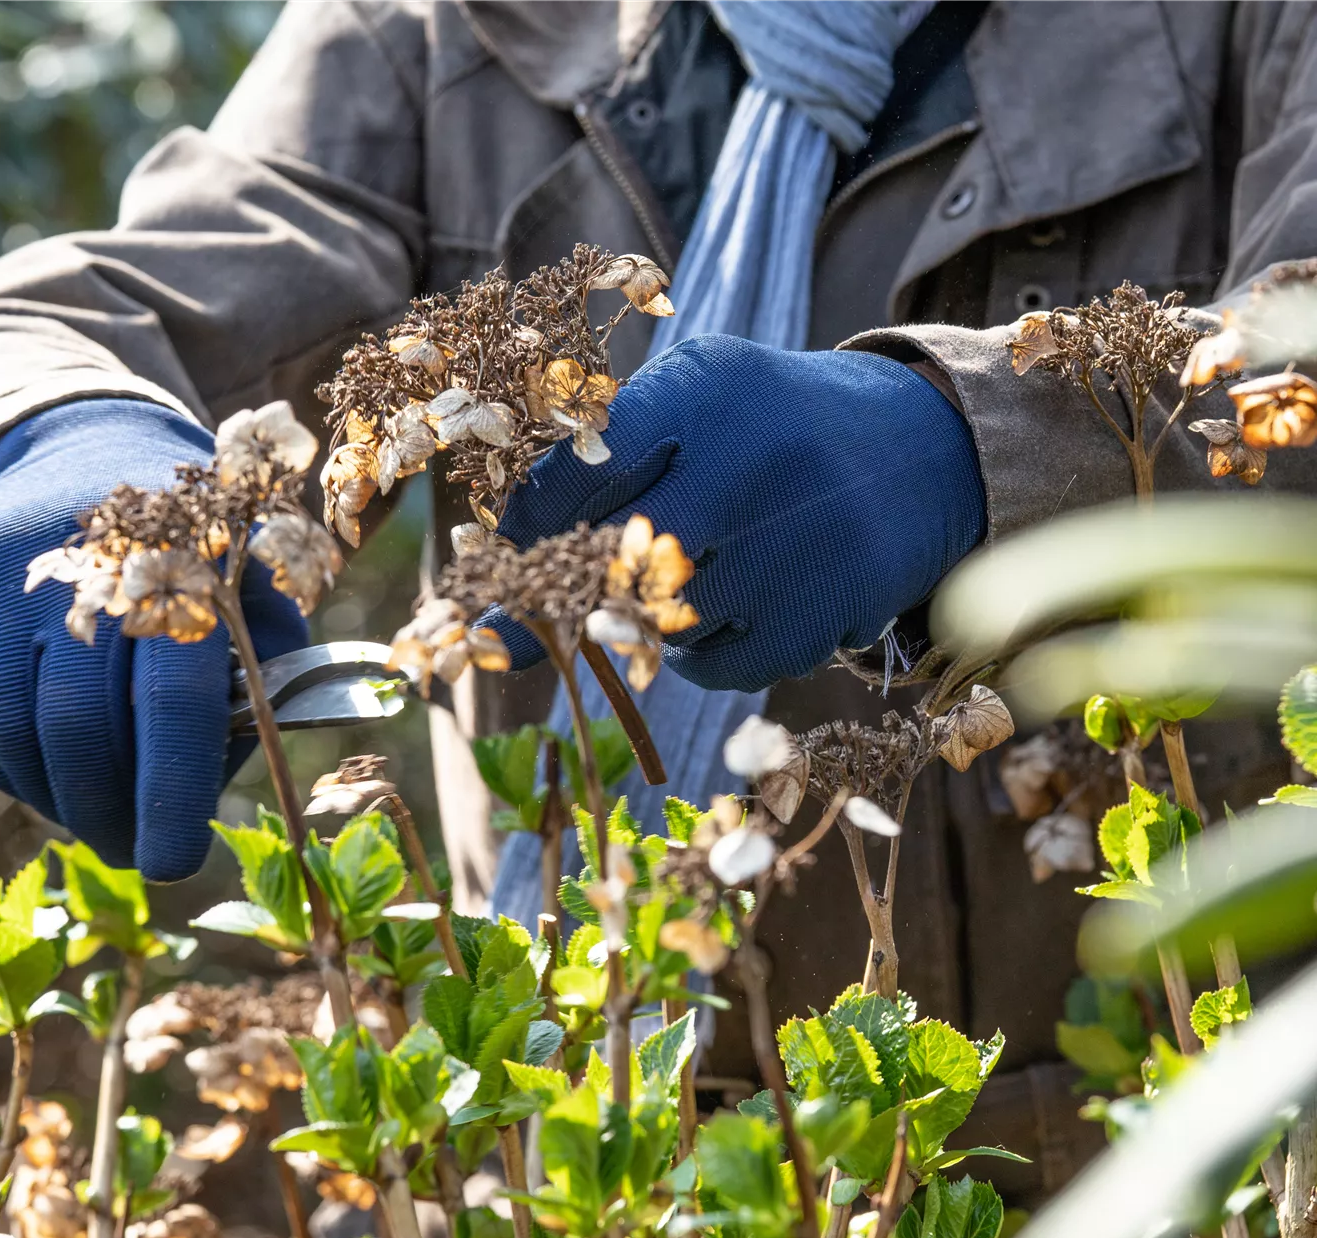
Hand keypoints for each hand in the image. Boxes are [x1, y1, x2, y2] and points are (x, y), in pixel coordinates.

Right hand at [0, 399, 307, 879]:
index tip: (175, 861)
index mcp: (180, 570)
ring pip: (15, 733)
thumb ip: (268, 683)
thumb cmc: (201, 553)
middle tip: (136, 850)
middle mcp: (84, 572)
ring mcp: (4, 584)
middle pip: (80, 729)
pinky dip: (8, 766)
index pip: (172, 697)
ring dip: (55, 798)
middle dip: (107, 810)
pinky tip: (49, 773)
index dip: (172, 788)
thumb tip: (219, 778)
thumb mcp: (261, 595)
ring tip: (98, 814)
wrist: (86, 457)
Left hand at [499, 335, 985, 691]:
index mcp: (708, 388)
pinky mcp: (822, 615)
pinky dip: (700, 652)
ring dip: (645, 618)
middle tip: (545, 610)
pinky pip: (713, 667)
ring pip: (659, 621)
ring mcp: (795, 545)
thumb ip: (609, 452)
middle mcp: (755, 460)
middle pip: (612, 558)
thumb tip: (506, 549)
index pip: (582, 466)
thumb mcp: (701, 397)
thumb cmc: (774, 428)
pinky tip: (729, 609)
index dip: (527, 526)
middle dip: (566, 591)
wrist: (921, 454)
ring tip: (681, 580)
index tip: (499, 561)